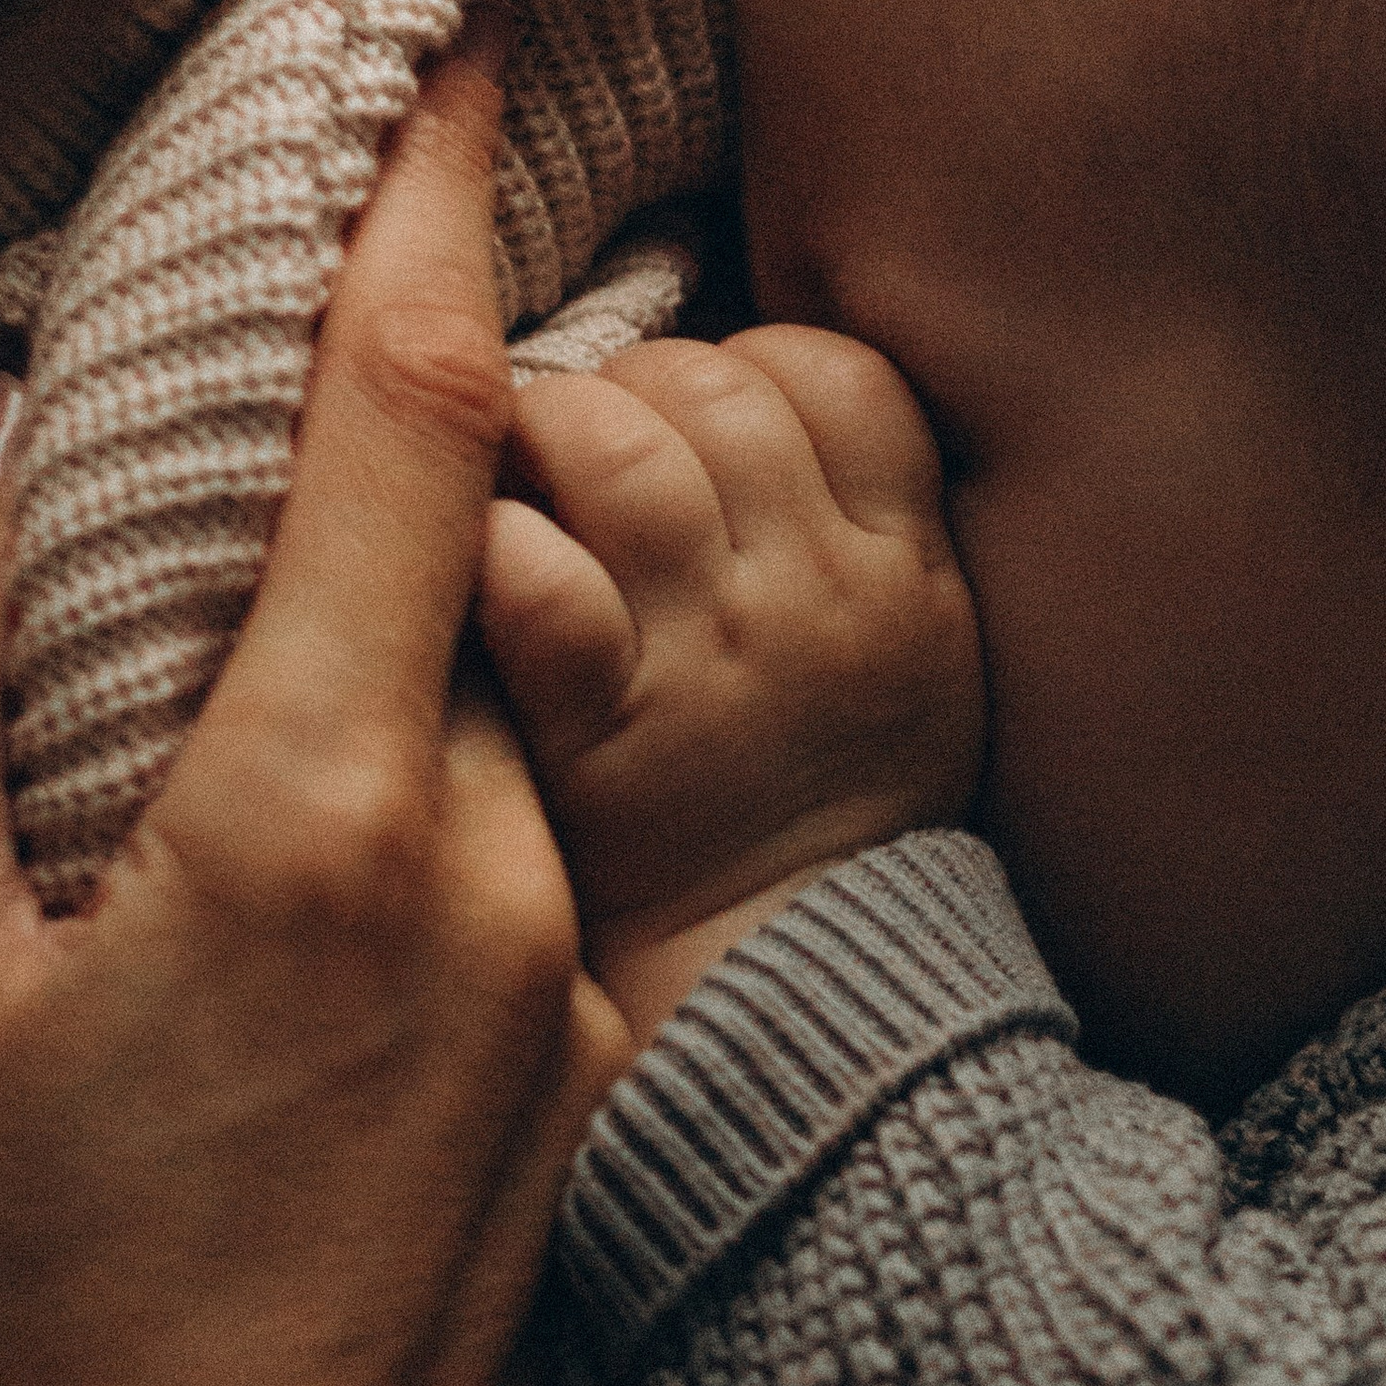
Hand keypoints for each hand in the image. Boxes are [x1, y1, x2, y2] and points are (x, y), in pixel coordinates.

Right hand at [0, 32, 631, 1385]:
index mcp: (318, 822)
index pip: (417, 431)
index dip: (430, 226)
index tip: (452, 76)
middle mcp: (497, 887)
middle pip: (476, 571)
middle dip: (397, 465)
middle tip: (288, 426)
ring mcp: (565, 1013)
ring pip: (502, 734)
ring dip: (402, 665)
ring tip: (238, 735)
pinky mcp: (581, 1120)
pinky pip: (522, 883)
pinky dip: (430, 818)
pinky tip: (292, 922)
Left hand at [479, 326, 983, 1039]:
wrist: (780, 1012)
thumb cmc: (813, 807)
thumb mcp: (909, 658)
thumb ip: (848, 518)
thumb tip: (728, 379)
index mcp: (905, 572)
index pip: (832, 372)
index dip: (744, 372)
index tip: (697, 433)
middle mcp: (816, 600)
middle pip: (711, 388)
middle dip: (626, 397)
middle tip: (581, 473)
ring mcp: (708, 662)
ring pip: (618, 445)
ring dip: (544, 443)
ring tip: (517, 498)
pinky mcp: (596, 730)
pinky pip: (535, 575)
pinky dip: (491, 547)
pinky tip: (475, 571)